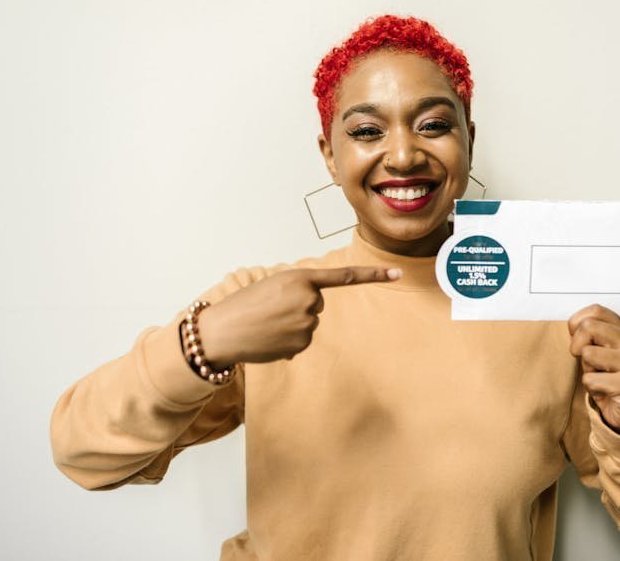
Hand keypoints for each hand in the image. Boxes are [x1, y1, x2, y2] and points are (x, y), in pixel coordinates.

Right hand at [196, 266, 400, 366]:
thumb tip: (311, 315)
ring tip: (266, 324)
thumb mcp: (272, 285)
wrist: (221, 331)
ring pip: (309, 324)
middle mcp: (309, 300)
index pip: (345, 276)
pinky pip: (301, 341)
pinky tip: (268, 339)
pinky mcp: (301, 344)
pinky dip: (287, 341)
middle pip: (317, 304)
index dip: (374, 274)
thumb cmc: (243, 305)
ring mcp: (306, 324)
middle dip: (298, 307)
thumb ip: (297, 291)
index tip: (398, 273)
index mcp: (301, 278)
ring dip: (291, 325)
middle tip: (271, 309)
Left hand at [568, 304, 619, 435]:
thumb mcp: (598, 349)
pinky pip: (590, 379)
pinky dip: (590, 386)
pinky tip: (604, 389)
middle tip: (586, 361)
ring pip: (588, 353)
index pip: (595, 310)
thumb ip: (588, 332)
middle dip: (577, 345)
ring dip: (586, 369)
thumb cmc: (609, 376)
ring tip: (600, 376)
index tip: (578, 338)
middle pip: (588, 327)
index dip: (577, 323)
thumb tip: (572, 324)